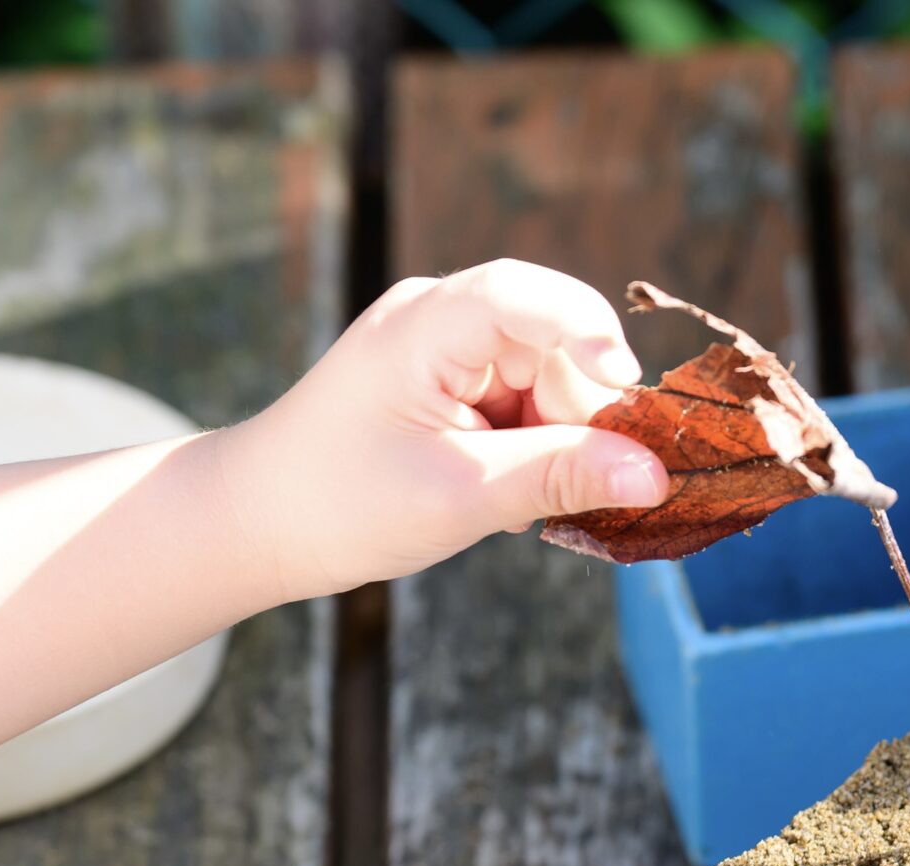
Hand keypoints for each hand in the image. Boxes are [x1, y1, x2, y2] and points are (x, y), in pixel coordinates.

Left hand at [219, 259, 674, 600]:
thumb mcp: (462, 496)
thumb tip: (655, 473)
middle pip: (553, 342)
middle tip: (567, 487)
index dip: (592, 337)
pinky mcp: (445, 380)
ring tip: (513, 501)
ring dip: (553, 440)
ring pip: (546, 377)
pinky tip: (499, 493)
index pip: (531, 295)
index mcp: (427, 326)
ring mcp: (441, 347)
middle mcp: (437, 318)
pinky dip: (528, 446)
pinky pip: (520, 399)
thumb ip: (560, 477)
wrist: (254, 525)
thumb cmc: (339, 505)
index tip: (625, 398)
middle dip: (577, 414)